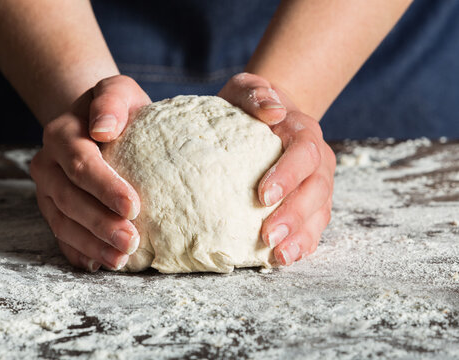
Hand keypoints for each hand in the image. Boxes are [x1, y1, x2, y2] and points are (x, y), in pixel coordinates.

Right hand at [30, 75, 150, 271]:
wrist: (94, 124)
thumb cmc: (114, 109)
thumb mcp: (118, 91)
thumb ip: (112, 101)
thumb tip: (104, 129)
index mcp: (61, 135)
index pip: (81, 164)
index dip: (105, 187)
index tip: (133, 206)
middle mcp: (48, 165)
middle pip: (70, 199)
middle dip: (100, 224)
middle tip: (130, 242)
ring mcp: (47, 192)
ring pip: (63, 223)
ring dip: (91, 245)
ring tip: (120, 260)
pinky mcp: (54, 210)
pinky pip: (61, 237)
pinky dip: (80, 252)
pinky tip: (100, 264)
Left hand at [219, 73, 334, 265]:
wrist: (267, 118)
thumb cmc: (250, 106)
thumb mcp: (245, 89)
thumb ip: (254, 93)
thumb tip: (271, 111)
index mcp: (303, 132)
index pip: (304, 153)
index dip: (288, 175)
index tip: (263, 195)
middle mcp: (317, 161)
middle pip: (316, 189)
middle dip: (294, 214)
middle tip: (267, 235)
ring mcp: (317, 185)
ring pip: (320, 212)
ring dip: (301, 235)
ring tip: (279, 256)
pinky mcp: (311, 204)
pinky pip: (314, 226)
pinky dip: (303, 243)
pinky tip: (286, 258)